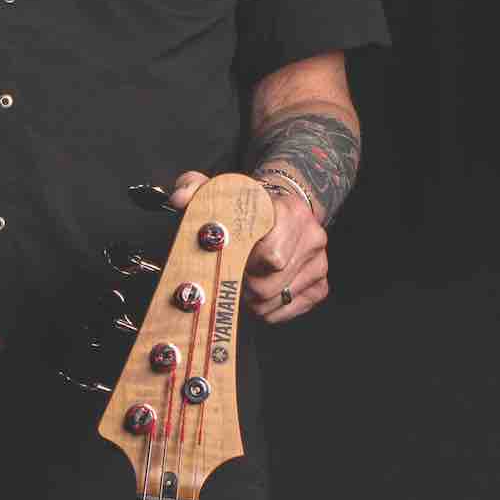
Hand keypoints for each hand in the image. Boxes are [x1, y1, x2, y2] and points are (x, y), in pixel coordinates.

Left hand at [162, 170, 327, 325]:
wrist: (284, 210)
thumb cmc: (251, 206)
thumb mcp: (221, 190)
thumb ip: (196, 188)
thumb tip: (180, 198)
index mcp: (290, 212)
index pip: (269, 255)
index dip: (244, 263)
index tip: (231, 257)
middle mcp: (312, 237)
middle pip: (269, 283)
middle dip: (244, 283)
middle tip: (233, 273)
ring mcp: (319, 263)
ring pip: (276, 299)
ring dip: (253, 298)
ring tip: (245, 279)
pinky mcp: (320, 285)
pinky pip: (287, 311)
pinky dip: (268, 309)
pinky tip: (260, 292)